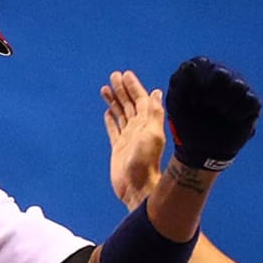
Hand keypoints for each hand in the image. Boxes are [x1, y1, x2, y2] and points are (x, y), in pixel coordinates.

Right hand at [101, 70, 166, 208]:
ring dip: (114, 101)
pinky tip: (108, 112)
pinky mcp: (118, 148)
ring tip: (105, 88)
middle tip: (114, 75)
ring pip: (120, 114)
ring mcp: (128, 138)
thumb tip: (157, 92)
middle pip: (129, 104)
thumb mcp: (152, 135)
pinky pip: (114, 129)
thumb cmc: (146, 163)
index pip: (140, 100)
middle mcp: (138, 129)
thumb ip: (154, 114)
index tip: (125, 74)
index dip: (133, 86)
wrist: (137, 187)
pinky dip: (111, 120)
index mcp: (146, 124)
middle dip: (122, 89)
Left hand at [166, 56, 260, 170]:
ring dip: (225, 103)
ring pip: (238, 85)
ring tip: (219, 113)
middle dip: (212, 94)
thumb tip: (190, 65)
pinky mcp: (251, 103)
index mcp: (201, 70)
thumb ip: (179, 82)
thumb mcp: (175, 103)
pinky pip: (251, 101)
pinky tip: (231, 118)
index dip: (195, 85)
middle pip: (222, 74)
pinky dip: (239, 112)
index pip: (201, 64)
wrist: (201, 148)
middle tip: (207, 107)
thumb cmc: (186, 122)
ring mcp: (238, 88)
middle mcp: (221, 74)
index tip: (191, 101)